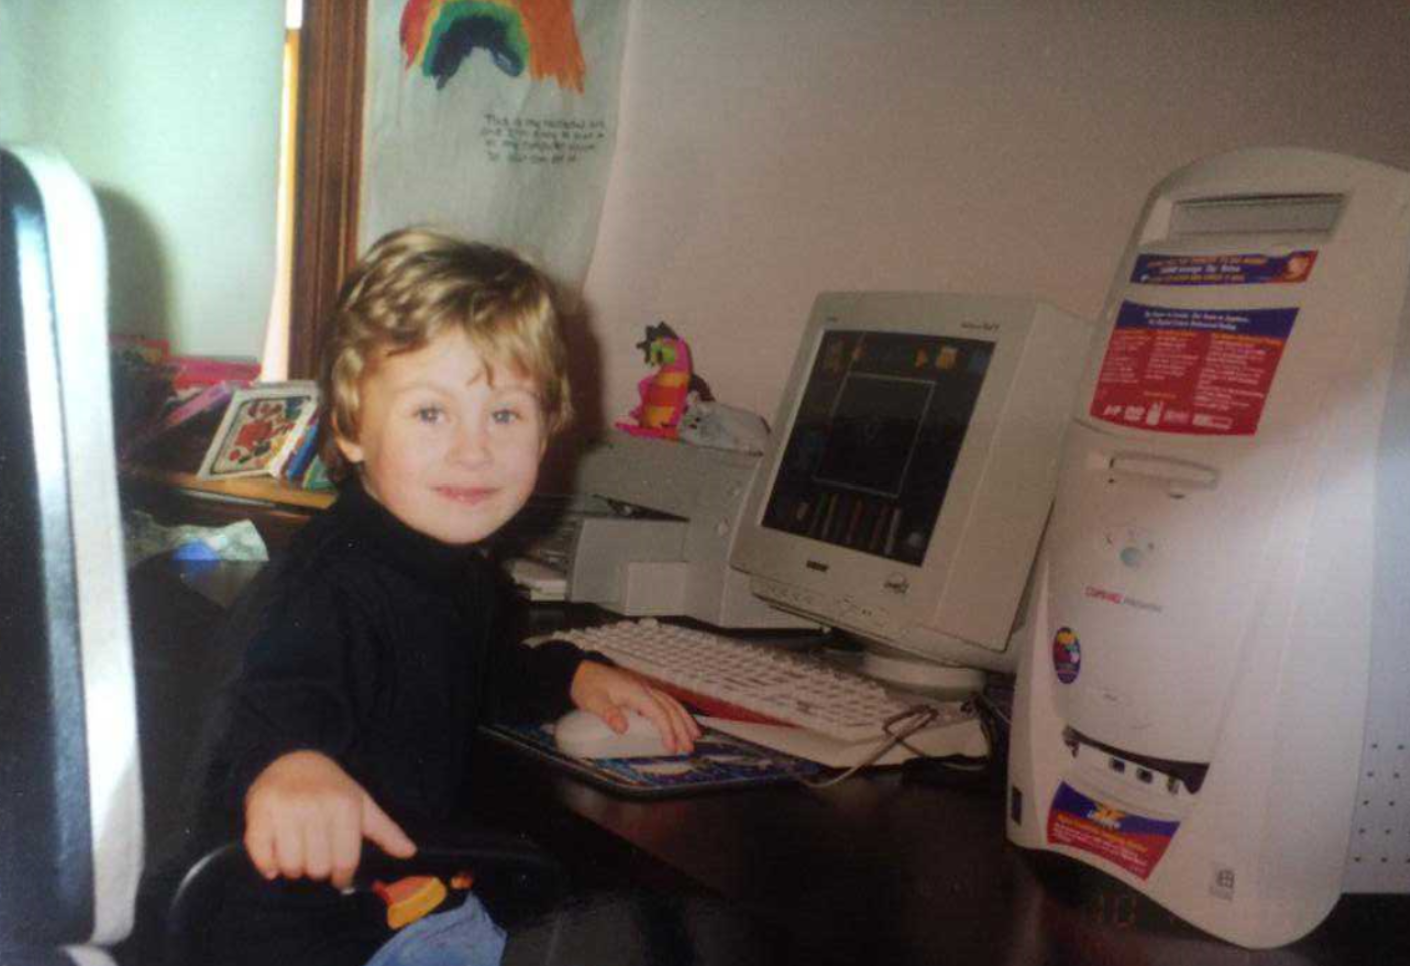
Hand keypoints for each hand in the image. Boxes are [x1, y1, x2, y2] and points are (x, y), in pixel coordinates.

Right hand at [243, 750, 415, 889]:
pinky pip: (262, 856)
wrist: (291, 758)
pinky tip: (274, 859)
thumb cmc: (331, 787)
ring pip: (291, 866)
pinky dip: (267, 865)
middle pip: (317, 868)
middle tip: (315, 856)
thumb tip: (409, 852)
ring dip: (293, 869)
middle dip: (317, 870)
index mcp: (344, 807)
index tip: (339, 876)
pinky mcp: (259, 812)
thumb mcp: (362, 804)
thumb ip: (385, 831)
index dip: (342, 876)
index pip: (344, 862)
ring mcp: (286, 810)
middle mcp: (316, 807)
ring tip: (297, 853)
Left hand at [569, 661, 700, 753]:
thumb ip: (609, 714)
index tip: (671, 747)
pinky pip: (665, 702)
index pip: (658, 713)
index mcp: (636, 692)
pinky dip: (676, 712)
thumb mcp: (593, 701)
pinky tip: (680, 721)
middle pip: (670, 709)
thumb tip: (623, 728)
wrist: (581, 672)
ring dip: (684, 720)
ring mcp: (645, 689)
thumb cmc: (587, 686)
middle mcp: (645, 689)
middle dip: (682, 729)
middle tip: (688, 748)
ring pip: (671, 704)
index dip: (667, 730)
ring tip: (694, 736)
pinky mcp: (642, 691)